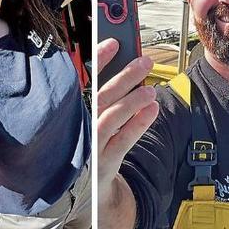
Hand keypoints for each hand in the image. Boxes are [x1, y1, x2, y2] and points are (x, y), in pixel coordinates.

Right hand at [96, 39, 159, 193]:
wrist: (92, 185)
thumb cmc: (95, 142)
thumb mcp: (94, 117)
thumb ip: (106, 93)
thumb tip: (127, 66)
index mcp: (77, 110)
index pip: (87, 81)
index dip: (99, 60)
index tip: (114, 42)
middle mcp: (82, 125)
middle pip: (102, 98)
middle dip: (123, 77)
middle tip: (144, 62)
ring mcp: (92, 144)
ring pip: (111, 118)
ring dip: (131, 101)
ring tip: (149, 89)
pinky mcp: (105, 161)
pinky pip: (123, 142)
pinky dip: (137, 125)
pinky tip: (151, 110)